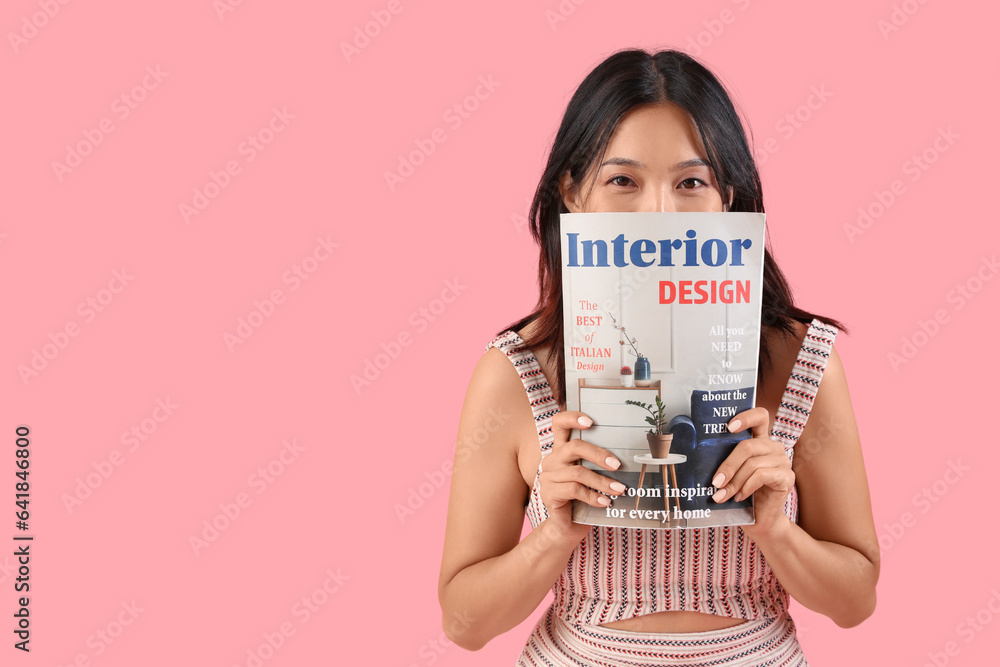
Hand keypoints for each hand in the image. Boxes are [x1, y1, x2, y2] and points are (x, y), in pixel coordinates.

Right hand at [540, 411, 625, 542]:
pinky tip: (606, 502)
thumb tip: (626, 457)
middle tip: (617, 465)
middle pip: (574, 447)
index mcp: (561, 449)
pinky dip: (593, 497)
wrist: (567, 525)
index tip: (590, 421)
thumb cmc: (582, 497)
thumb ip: (598, 464)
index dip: (572, 418)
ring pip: (578, 473)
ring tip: (619, 490)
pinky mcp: (548, 493)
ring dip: (602, 482)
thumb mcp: (590, 476)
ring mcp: (548, 476)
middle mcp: (552, 459)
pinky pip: (574, 491)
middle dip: (598, 454)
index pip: (559, 424)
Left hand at [710, 407, 792, 539]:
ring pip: (753, 463)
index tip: (728, 427)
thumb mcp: (732, 474)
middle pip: (748, 445)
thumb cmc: (742, 494)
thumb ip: (725, 461)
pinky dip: (747, 486)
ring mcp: (783, 461)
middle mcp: (773, 447)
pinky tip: (740, 496)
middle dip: (728, 465)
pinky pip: (762, 475)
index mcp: (759, 440)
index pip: (760, 416)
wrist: (760, 520)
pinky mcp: (787, 477)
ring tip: (724, 495)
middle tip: (715, 482)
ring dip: (734, 481)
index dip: (746, 416)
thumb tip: (701, 459)